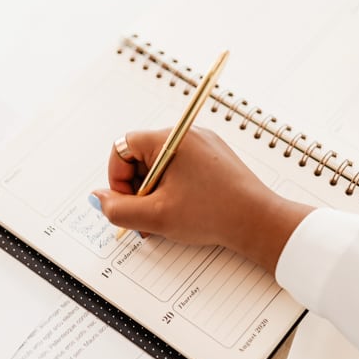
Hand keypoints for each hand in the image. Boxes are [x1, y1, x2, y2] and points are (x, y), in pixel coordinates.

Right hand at [90, 127, 312, 273]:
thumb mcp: (155, 216)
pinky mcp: (215, 159)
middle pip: (141, 156)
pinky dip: (173, 189)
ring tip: (164, 218)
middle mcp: (187, 135)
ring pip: (161, 165)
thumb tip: (98, 198)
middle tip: (145, 217)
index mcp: (170, 139)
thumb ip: (118, 209)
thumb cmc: (213, 214)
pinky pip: (181, 169)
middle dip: (136, 189)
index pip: (123, 147)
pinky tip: (182, 212)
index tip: (127, 202)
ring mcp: (204, 145)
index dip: (117, 177)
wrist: (260, 223)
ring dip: (154, 192)